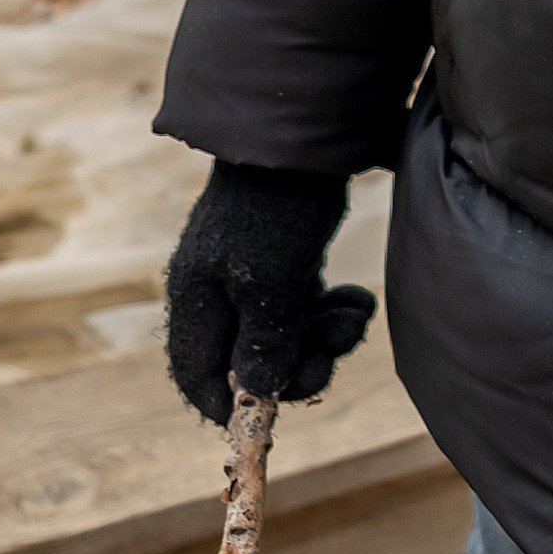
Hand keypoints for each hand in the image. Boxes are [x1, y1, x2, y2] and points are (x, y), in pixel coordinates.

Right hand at [165, 162, 375, 425]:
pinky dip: (332, 314)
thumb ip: (264, 342)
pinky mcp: (286, 264)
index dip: (230, 405)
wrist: (303, 137)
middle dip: (296, 367)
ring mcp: (253, 278)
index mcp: (196, 300)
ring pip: (287, 338)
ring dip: (324, 339)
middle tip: (333, 356)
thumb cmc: (276, 207)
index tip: (273, 416)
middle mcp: (219, 294)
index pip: (197, 376)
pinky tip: (356, 298)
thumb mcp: (271, 281)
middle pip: (250, 363)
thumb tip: (258, 397)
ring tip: (353, 313)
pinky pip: (306, 311)